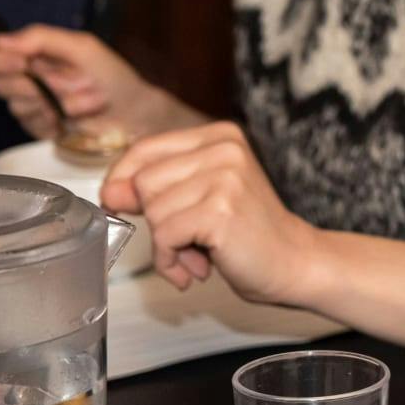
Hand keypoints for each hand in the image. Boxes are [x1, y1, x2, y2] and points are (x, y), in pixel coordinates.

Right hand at [0, 24, 193, 142]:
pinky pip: (32, 124)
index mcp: (34, 55)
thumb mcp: (81, 47)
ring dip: (53, 100)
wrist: (133, 111)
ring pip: (17, 105)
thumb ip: (40, 38)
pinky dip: (54, 118)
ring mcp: (33, 106)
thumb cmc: (110, 75)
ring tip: (84, 98)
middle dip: (32, 84)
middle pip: (0, 83)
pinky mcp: (40, 128)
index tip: (21, 63)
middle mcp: (27, 80)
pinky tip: (72, 116)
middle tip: (62, 83)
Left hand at [100, 121, 323, 305]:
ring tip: (196, 254)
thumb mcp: (201, 197)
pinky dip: (171, 261)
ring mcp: (224, 178)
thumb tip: (110, 191)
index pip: (145, 148)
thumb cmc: (246, 232)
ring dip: (165, 246)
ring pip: (153, 212)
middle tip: (184, 240)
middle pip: (144, 182)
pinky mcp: (220, 211)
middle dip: (155, 220)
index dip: (123, 180)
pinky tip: (197, 267)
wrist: (294, 261)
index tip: (121, 204)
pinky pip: (164, 237)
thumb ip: (158, 186)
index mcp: (220, 137)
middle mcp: (224, 150)